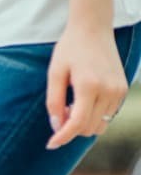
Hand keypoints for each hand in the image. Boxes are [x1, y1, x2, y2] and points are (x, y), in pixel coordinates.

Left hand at [46, 24, 128, 149]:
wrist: (93, 30)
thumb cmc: (69, 49)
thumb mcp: (54, 74)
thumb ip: (54, 102)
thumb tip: (56, 126)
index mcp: (89, 86)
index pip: (77, 123)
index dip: (63, 137)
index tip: (51, 144)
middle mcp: (108, 90)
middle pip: (89, 128)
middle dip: (71, 128)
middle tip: (60, 112)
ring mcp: (119, 91)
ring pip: (100, 125)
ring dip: (83, 123)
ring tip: (71, 105)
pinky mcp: (123, 90)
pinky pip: (108, 115)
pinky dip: (93, 116)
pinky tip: (82, 102)